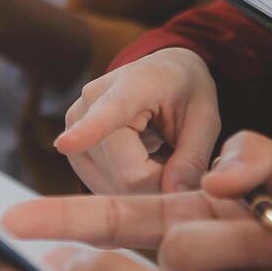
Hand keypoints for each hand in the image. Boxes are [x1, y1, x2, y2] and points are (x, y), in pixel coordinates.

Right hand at [54, 48, 219, 194]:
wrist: (162, 75)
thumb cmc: (185, 92)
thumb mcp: (205, 118)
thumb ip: (193, 157)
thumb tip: (174, 195)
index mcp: (132, 85)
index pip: (108, 112)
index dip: (88, 131)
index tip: (66, 143)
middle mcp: (90, 103)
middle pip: (124, 173)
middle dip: (159, 185)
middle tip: (180, 167)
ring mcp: (74, 129)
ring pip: (113, 188)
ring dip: (145, 189)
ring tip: (160, 159)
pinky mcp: (72, 152)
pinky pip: (103, 189)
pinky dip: (129, 190)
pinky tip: (144, 168)